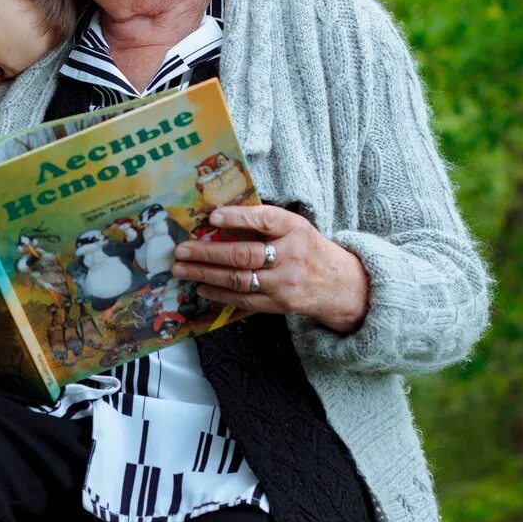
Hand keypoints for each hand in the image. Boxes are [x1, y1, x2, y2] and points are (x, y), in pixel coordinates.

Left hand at [170, 205, 369, 332]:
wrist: (340, 285)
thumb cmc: (308, 248)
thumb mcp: (295, 227)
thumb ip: (264, 221)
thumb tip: (218, 216)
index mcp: (295, 229)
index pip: (265, 220)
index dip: (238, 218)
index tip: (212, 216)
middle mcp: (291, 256)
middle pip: (244, 254)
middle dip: (208, 252)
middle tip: (182, 250)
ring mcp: (284, 284)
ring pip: (239, 280)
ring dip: (205, 274)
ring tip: (181, 269)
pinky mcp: (279, 305)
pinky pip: (243, 301)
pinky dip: (219, 294)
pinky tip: (201, 287)